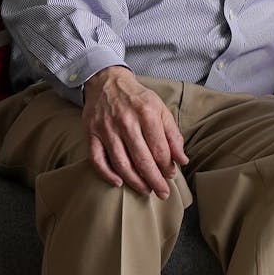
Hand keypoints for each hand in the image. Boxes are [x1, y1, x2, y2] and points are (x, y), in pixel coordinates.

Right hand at [81, 66, 187, 197]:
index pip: (160, 149)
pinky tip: (118, 183)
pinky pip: (97, 159)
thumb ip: (172, 134)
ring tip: (145, 190)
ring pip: (121, 163)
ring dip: (134, 181)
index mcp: (147, 114)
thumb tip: (182, 160)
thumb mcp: (161, 109)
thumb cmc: (138, 98)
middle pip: (142, 159)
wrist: (107, 81)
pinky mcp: (91, 133)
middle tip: (162, 193)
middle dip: (154, 180)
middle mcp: (126, 122)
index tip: (171, 175)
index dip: (167, 166)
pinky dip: (107, 174)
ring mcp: (106, 128)